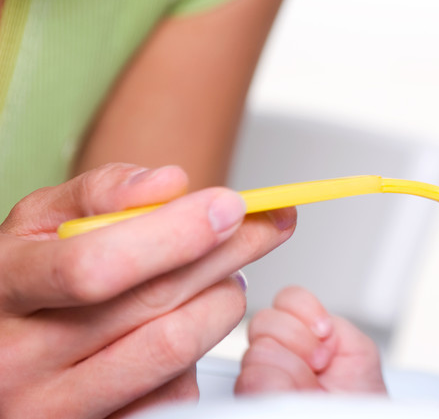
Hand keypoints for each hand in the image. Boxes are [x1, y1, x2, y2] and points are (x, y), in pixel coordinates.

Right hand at [0, 163, 296, 417]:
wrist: (0, 351)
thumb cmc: (26, 278)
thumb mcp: (40, 221)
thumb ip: (102, 191)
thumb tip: (170, 183)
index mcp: (6, 288)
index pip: (96, 265)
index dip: (176, 233)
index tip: (230, 205)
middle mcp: (21, 357)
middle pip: (153, 303)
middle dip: (229, 252)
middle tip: (269, 223)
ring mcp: (55, 406)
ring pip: (176, 348)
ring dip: (224, 299)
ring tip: (227, 274)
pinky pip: (176, 389)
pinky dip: (202, 349)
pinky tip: (196, 321)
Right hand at [236, 285, 386, 395]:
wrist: (355, 416)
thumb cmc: (357, 395)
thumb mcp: (356, 348)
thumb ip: (331, 323)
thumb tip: (307, 320)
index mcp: (301, 332)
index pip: (286, 299)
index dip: (307, 311)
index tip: (326, 334)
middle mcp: (275, 350)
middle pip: (264, 320)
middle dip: (300, 339)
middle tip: (320, 363)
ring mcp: (260, 374)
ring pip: (258, 350)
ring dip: (294, 368)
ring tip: (310, 385)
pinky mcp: (250, 397)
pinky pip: (253, 377)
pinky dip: (281, 384)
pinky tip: (295, 394)